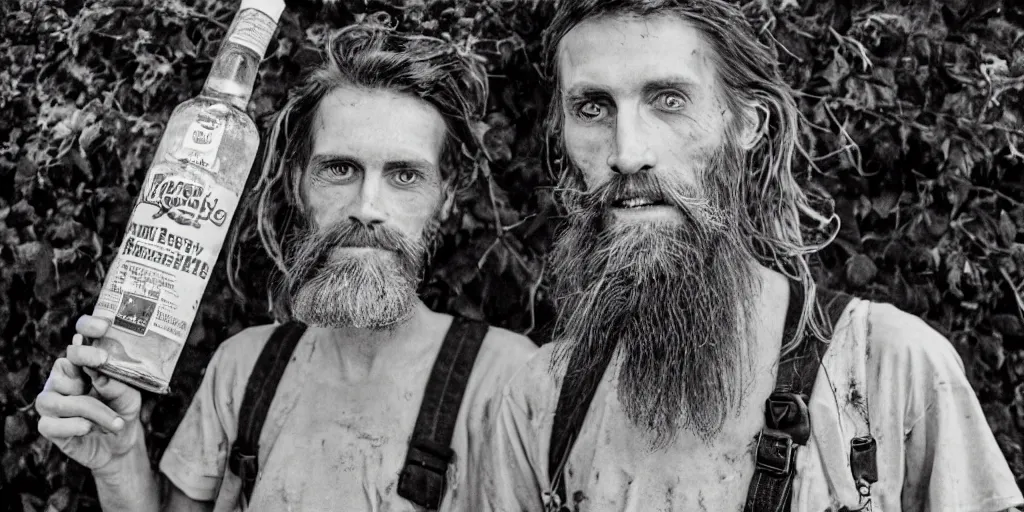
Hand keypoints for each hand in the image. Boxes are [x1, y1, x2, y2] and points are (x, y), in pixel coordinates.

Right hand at [35, 315, 143, 473]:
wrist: (122, 443)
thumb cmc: (123, 411)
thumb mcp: (128, 394)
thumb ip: (115, 381)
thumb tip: (99, 372)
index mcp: (81, 367)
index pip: (76, 344)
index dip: (84, 332)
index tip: (102, 327)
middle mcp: (62, 380)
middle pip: (61, 366)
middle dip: (84, 367)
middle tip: (104, 368)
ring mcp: (52, 403)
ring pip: (55, 400)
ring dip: (89, 410)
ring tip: (114, 422)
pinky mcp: (49, 427)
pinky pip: (49, 424)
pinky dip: (73, 427)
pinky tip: (89, 429)